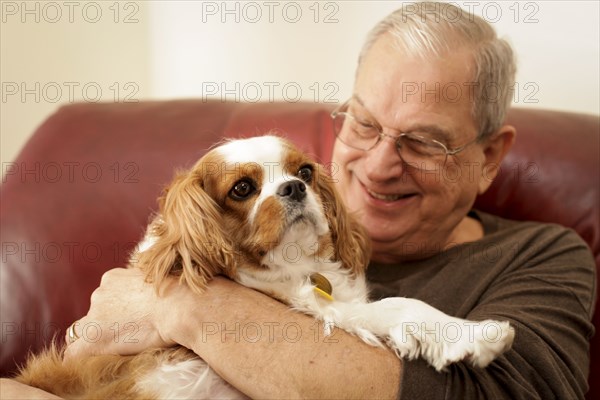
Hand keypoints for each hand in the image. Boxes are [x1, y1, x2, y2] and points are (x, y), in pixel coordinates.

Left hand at [64, 267, 181, 359]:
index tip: (129, 319)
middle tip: (127, 334)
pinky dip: (81, 359)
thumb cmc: (179, 294)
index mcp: (113, 278)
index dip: (115, 311)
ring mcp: (94, 316)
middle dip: (105, 324)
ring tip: (117, 349)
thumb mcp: (158, 281)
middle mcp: (99, 294)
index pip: (105, 298)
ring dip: (96, 339)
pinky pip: (73, 354)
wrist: (180, 306)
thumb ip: (144, 287)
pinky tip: (92, 364)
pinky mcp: (93, 340)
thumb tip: (151, 296)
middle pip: (93, 314)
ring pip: (82, 332)